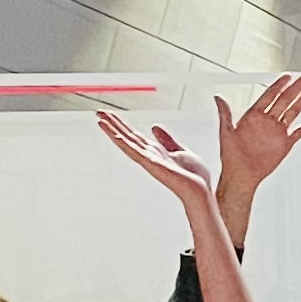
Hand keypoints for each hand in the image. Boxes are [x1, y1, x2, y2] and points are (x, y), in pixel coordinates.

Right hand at [97, 112, 221, 215]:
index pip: (133, 134)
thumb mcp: (179, 151)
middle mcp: (148, 156)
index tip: (109, 114)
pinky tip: (116, 136)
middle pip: (127, 136)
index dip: (121, 123)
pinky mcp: (154, 165)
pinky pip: (137, 153)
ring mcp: (149, 161)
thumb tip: (154, 127)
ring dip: (113, 132)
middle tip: (98, 111)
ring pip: (127, 143)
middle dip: (113, 124)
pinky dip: (126, 144)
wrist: (201, 190)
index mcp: (154, 151)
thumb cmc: (193, 175)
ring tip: (100, 120)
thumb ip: (166, 140)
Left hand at [212, 73, 300, 205]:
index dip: (279, 85)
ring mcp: (277, 132)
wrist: (241, 175)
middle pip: (284, 100)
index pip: (269, 96)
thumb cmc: (231, 156)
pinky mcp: (285, 144)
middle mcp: (267, 121)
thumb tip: (217, 97)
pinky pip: (299, 132)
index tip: (287, 76)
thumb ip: (225, 113)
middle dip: (295, 88)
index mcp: (254, 116)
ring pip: (293, 112)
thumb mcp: (226, 132)